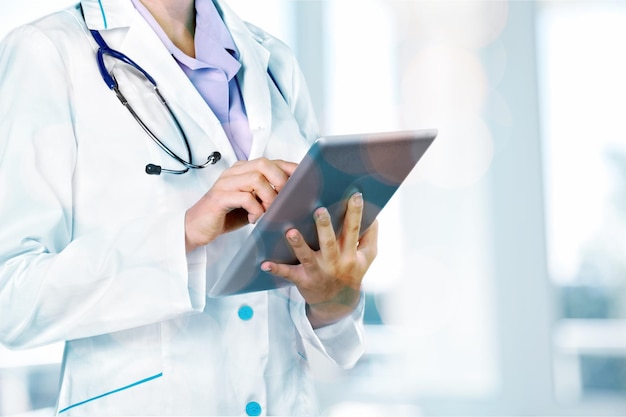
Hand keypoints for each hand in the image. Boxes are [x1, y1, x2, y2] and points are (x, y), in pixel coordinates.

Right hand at [185, 158, 296, 251]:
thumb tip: (294, 196)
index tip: (304, 179)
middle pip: (264, 164)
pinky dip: (255, 209)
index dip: (289, 168)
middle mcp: (234, 172)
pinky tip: (254, 219)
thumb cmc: (226, 215)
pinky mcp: (219, 198)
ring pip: (256, 178)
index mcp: (243, 170)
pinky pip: (244, 197)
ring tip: (268, 211)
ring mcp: (225, 183)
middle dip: (280, 181)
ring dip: (269, 197)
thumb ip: (267, 195)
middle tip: (285, 199)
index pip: (271, 161)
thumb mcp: (252, 202)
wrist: (197, 228)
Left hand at [261, 192, 378, 327]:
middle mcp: (335, 263)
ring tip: (290, 232)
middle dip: (325, 227)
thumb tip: (374, 212)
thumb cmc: (352, 271)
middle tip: (320, 210)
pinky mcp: (303, 281)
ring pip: (307, 257)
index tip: (355, 195)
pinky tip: (264, 264)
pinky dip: (276, 269)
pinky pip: (288, 274)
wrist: (338, 304)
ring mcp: (318, 272)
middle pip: (330, 243)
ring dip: (298, 244)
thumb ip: (371, 235)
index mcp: (351, 254)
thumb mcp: (366, 257)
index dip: (356, 214)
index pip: (354, 231)